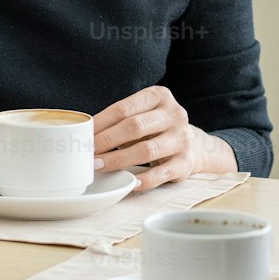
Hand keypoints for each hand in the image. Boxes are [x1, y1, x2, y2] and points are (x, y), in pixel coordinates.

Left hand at [93, 86, 234, 190]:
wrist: (195, 146)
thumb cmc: (157, 128)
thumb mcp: (144, 114)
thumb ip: (121, 119)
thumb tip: (85, 133)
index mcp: (160, 96)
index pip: (125, 108)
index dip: (101, 122)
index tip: (83, 135)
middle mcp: (175, 114)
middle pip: (134, 127)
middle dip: (106, 140)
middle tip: (87, 152)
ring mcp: (182, 139)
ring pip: (146, 150)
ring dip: (118, 160)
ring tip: (99, 166)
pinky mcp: (186, 162)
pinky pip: (161, 173)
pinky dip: (143, 179)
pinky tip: (129, 183)